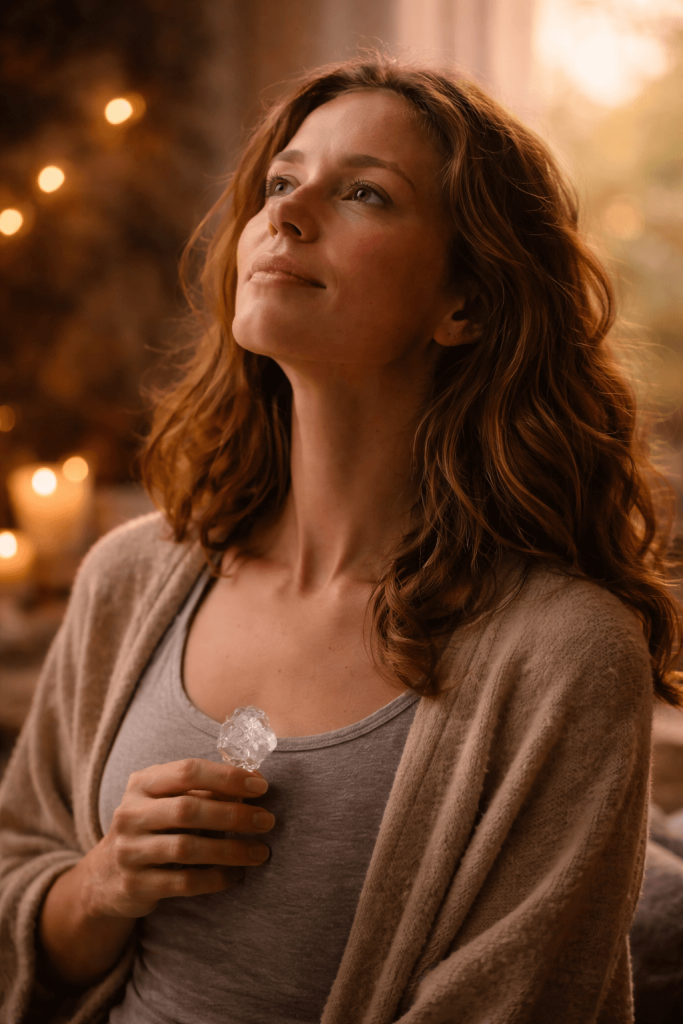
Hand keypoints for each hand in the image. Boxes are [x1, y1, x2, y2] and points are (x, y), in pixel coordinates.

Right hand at [81, 757, 273, 919]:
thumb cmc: (153, 827)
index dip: (227, 776)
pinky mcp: (135, 885)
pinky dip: (215, 879)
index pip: (188, 770)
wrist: (106, 876)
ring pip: (187, 848)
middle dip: (234, 815)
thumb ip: (203, 791)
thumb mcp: (167, 801)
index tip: (261, 786)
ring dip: (230, 850)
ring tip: (260, 852)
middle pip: (188, 809)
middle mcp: (130, 814)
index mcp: (142, 784)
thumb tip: (253, 783)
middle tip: (267, 821)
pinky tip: (236, 875)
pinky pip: (183, 882)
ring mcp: (129, 851)